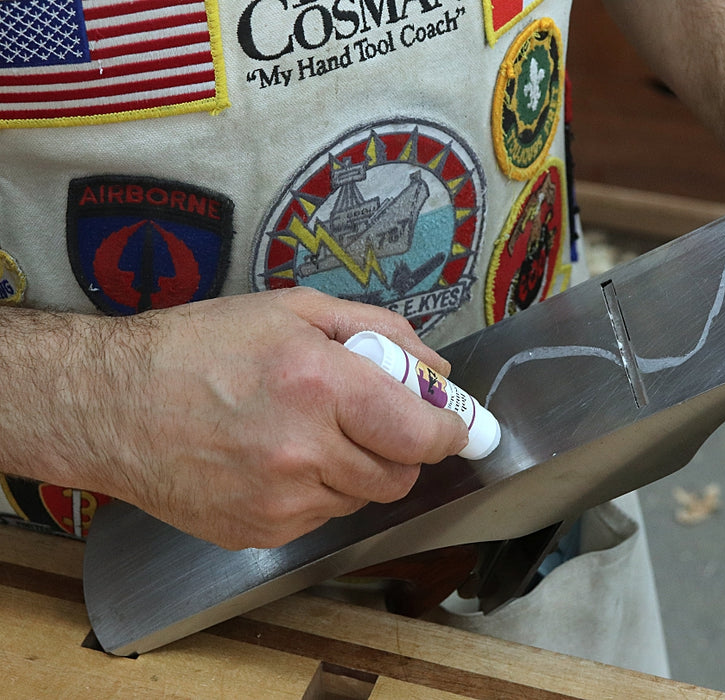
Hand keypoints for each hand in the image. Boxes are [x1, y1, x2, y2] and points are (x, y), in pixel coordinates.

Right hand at [53, 289, 467, 547]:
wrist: (111, 403)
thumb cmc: (199, 347)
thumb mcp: (292, 311)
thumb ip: (379, 331)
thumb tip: (436, 366)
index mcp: (319, 384)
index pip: (421, 433)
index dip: (450, 433)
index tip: (455, 428)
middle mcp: (304, 450)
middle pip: (399, 475)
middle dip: (403, 450)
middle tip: (377, 422)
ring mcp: (280, 500)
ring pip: (361, 498)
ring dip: (356, 469)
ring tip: (310, 433)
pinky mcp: (259, 532)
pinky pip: (321, 517)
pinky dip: (318, 491)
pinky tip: (278, 459)